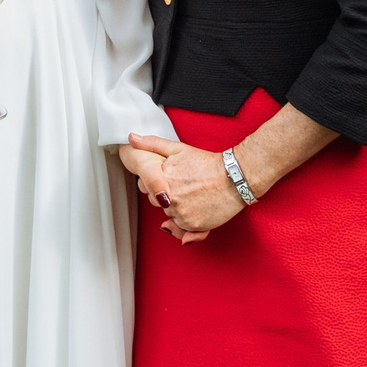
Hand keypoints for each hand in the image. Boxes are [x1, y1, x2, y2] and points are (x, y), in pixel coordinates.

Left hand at [125, 131, 243, 240]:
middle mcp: (169, 198)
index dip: (158, 182)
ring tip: (194, 195)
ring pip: (169, 215)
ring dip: (177, 208)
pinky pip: (181, 228)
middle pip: (156, 202)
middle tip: (186, 185)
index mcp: (162, 179)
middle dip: (166, 195)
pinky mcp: (193, 225)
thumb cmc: (207, 164)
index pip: (145, 186)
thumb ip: (152, 144)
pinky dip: (187, 220)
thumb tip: (132, 138)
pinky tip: (198, 206)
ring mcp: (181, 213)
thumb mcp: (178, 149)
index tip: (173, 178)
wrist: (235, 178)